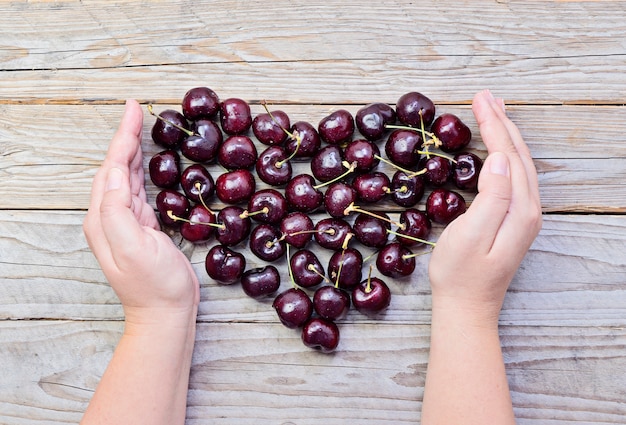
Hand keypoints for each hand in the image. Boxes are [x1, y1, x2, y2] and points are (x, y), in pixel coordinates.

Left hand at [83, 100, 198, 325]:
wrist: (165, 313)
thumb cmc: (153, 284)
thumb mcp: (133, 247)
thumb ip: (118, 209)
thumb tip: (117, 173)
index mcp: (104, 217)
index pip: (112, 168)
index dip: (122, 137)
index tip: (132, 109)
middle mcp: (110, 217)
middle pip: (117, 167)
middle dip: (126, 137)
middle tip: (137, 111)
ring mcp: (126, 222)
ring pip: (127, 177)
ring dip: (133, 150)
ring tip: (140, 127)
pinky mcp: (143, 227)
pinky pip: (139, 190)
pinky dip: (143, 170)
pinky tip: (147, 162)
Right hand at [428, 90, 541, 322]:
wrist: (466, 308)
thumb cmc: (460, 275)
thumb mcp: (470, 235)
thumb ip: (491, 197)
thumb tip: (501, 159)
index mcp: (519, 209)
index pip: (508, 154)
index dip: (493, 125)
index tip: (478, 99)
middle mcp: (528, 209)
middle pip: (518, 154)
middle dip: (501, 122)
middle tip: (484, 95)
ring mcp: (523, 216)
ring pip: (518, 163)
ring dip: (506, 134)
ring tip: (492, 110)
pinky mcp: (513, 221)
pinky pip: (513, 176)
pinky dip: (505, 154)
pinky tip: (497, 149)